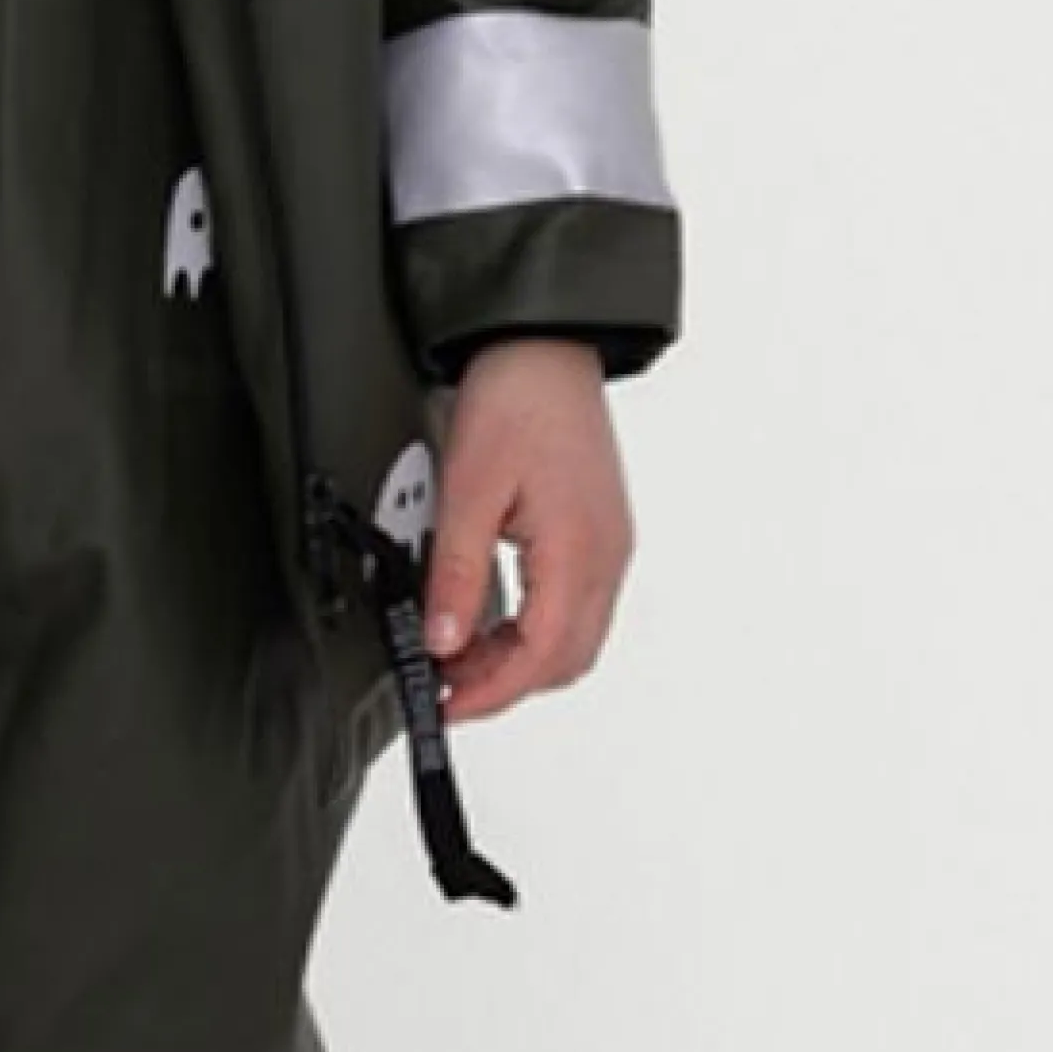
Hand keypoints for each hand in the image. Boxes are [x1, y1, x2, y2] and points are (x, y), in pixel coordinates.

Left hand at [423, 338, 632, 724]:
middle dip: (504, 683)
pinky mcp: (599, 533)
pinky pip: (575, 605)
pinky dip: (533, 627)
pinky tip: (490, 618)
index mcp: (579, 550)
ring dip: (518, 658)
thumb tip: (443, 640)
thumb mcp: (467, 489)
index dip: (490, 693)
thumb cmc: (516, 399)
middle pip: (565, 659)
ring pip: (572, 637)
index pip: (541, 656)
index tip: (446, 705)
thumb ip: (458, 574)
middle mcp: (606, 556)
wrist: (546, 346)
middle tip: (444, 682)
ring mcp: (608, 546)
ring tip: (457, 651)